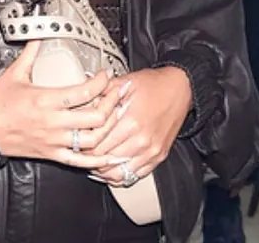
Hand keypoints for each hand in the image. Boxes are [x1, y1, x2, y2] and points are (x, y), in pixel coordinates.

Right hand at [0, 41, 126, 170]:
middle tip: (117, 94)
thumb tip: (39, 35)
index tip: (105, 75)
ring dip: (108, 129)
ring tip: (115, 118)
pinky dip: (97, 160)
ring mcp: (54, 140)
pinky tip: (108, 154)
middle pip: (95, 117)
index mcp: (45, 99)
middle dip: (111, 104)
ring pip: (91, 140)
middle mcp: (53, 121)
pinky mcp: (51, 153)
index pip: (83, 92)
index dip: (100, 83)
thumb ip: (31, 53)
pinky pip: (79, 162)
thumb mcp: (15, 73)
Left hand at [89, 67, 191, 185]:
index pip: (98, 145)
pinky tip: (111, 169)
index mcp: (130, 122)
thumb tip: (82, 99)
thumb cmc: (153, 84)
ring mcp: (151, 151)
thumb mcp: (124, 82)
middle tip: (81, 153)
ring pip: (119, 173)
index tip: (77, 142)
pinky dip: (121, 176)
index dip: (84, 146)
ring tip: (94, 163)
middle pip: (106, 160)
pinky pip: (136, 175)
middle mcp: (141, 141)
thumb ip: (102, 92)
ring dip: (104, 171)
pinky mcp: (159, 156)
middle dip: (90, 158)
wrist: (180, 88)